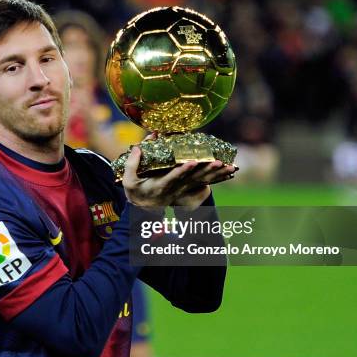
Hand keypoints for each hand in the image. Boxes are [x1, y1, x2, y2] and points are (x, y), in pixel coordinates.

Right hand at [122, 135, 236, 209]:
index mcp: (160, 186)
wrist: (143, 209)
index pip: (172, 178)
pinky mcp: (188, 189)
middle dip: (205, 170)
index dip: (182, 171)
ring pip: (201, 181)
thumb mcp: (129, 181)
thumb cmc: (135, 192)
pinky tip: (228, 170)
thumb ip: (132, 164)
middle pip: (192, 179)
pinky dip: (217, 177)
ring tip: (228, 165)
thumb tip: (138, 147)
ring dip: (215, 174)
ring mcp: (182, 190)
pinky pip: (205, 182)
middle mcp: (174, 189)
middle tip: (217, 162)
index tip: (192, 162)